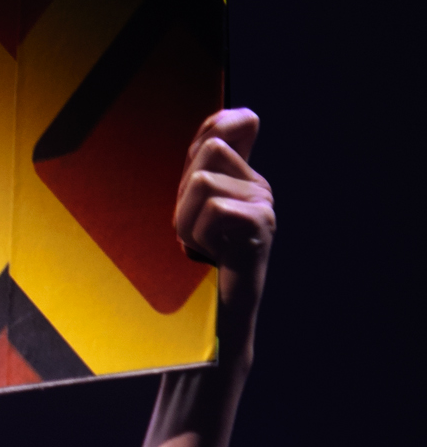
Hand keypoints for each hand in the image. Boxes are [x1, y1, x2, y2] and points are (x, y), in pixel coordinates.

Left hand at [175, 109, 275, 361]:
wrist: (216, 324)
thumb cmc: (195, 273)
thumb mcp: (189, 217)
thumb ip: (198, 172)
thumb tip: (227, 122)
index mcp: (242, 178)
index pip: (226, 125)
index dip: (203, 141)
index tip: (191, 191)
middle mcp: (259, 186)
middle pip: (209, 149)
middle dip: (183, 195)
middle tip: (190, 234)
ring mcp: (264, 204)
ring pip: (205, 182)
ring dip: (186, 219)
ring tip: (198, 248)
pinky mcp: (261, 225)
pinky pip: (214, 209)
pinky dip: (199, 235)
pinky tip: (211, 256)